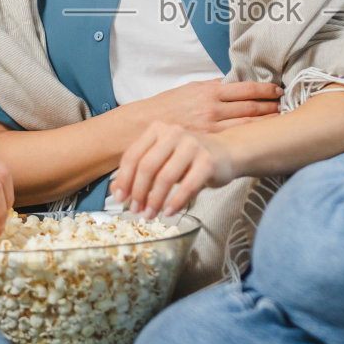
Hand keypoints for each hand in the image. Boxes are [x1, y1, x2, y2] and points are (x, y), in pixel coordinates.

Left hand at [111, 123, 237, 218]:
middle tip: (135, 210)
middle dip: (138, 192)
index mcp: (158, 129)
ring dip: (155, 200)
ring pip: (166, 177)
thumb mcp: (162, 159)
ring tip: (150, 214)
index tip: (119, 198)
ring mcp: (192, 145)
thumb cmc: (190, 158)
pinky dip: (175, 202)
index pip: (133, 155)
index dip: (123, 179)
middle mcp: (174, 133)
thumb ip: (140, 170)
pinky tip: (169, 211)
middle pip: (147, 166)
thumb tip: (116, 190)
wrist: (226, 153)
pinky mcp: (208, 161)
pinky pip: (187, 186)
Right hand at [120, 78, 281, 132]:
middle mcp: (213, 109)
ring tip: (281, 120)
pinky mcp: (207, 142)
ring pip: (247, 124)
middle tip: (286, 104)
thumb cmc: (166, 107)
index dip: (266, 90)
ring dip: (266, 121)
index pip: (246, 89)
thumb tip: (232, 81)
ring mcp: (211, 128)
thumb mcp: (189, 89)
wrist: (143, 127)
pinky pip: (235, 139)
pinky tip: (262, 137)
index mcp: (209, 91)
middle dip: (271, 106)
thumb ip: (212, 87)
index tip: (278, 90)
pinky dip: (251, 136)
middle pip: (251, 107)